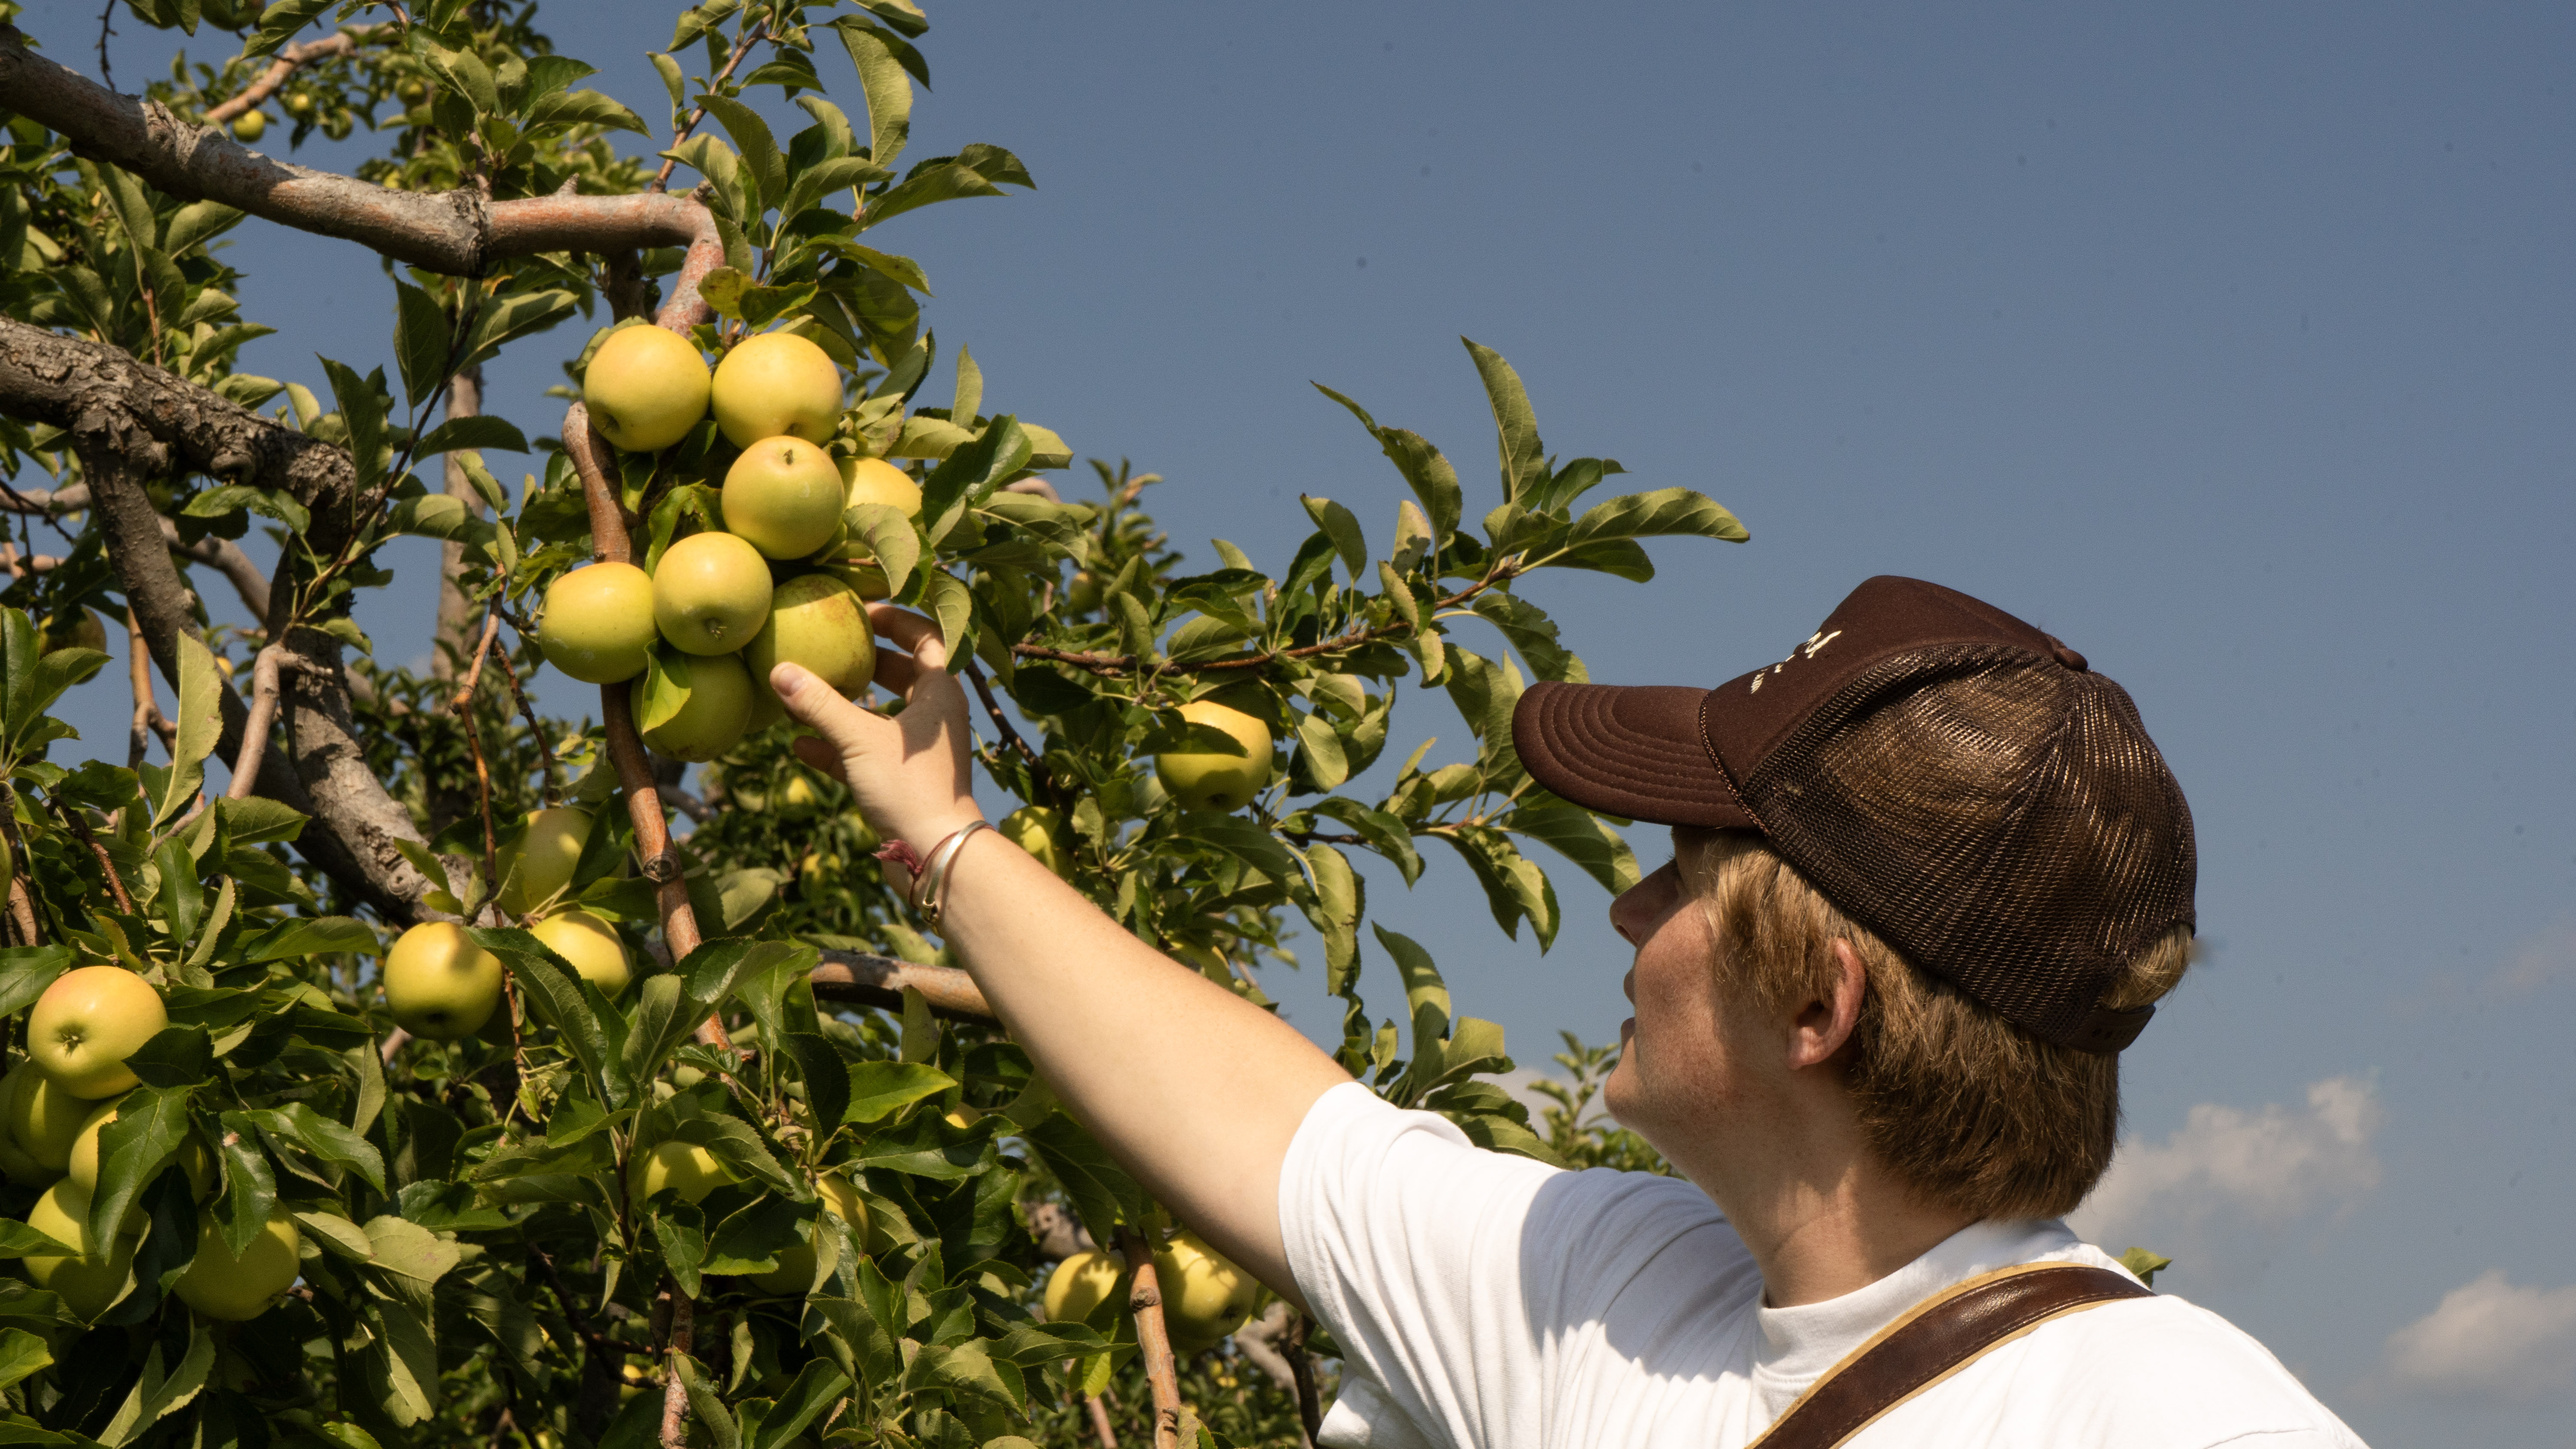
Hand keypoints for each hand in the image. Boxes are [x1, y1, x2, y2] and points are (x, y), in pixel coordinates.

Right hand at [771, 605, 982, 863]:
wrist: (936, 854)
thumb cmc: (910, 788)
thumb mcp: (859, 739)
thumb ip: (819, 704)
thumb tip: (779, 670)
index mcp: (941, 693)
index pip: (926, 638)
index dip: (895, 620)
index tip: (859, 610)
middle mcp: (935, 717)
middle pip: (902, 674)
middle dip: (865, 660)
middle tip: (829, 645)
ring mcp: (918, 751)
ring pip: (881, 716)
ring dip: (845, 705)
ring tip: (805, 693)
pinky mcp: (903, 781)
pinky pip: (867, 753)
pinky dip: (838, 747)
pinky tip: (800, 745)